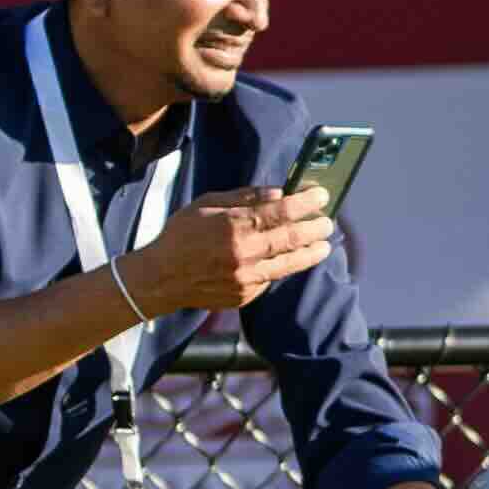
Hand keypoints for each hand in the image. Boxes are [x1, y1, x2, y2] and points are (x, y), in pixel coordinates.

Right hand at [126, 186, 331, 324]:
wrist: (160, 279)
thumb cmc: (182, 235)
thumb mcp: (207, 205)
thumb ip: (245, 198)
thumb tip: (279, 193)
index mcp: (233, 226)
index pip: (280, 212)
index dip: (305, 203)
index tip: (322, 196)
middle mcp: (243, 254)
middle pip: (291, 239)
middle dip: (315, 229)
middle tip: (328, 222)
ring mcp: (245, 278)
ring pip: (288, 264)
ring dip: (309, 253)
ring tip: (323, 245)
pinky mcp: (244, 296)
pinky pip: (270, 278)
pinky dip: (281, 267)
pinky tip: (288, 259)